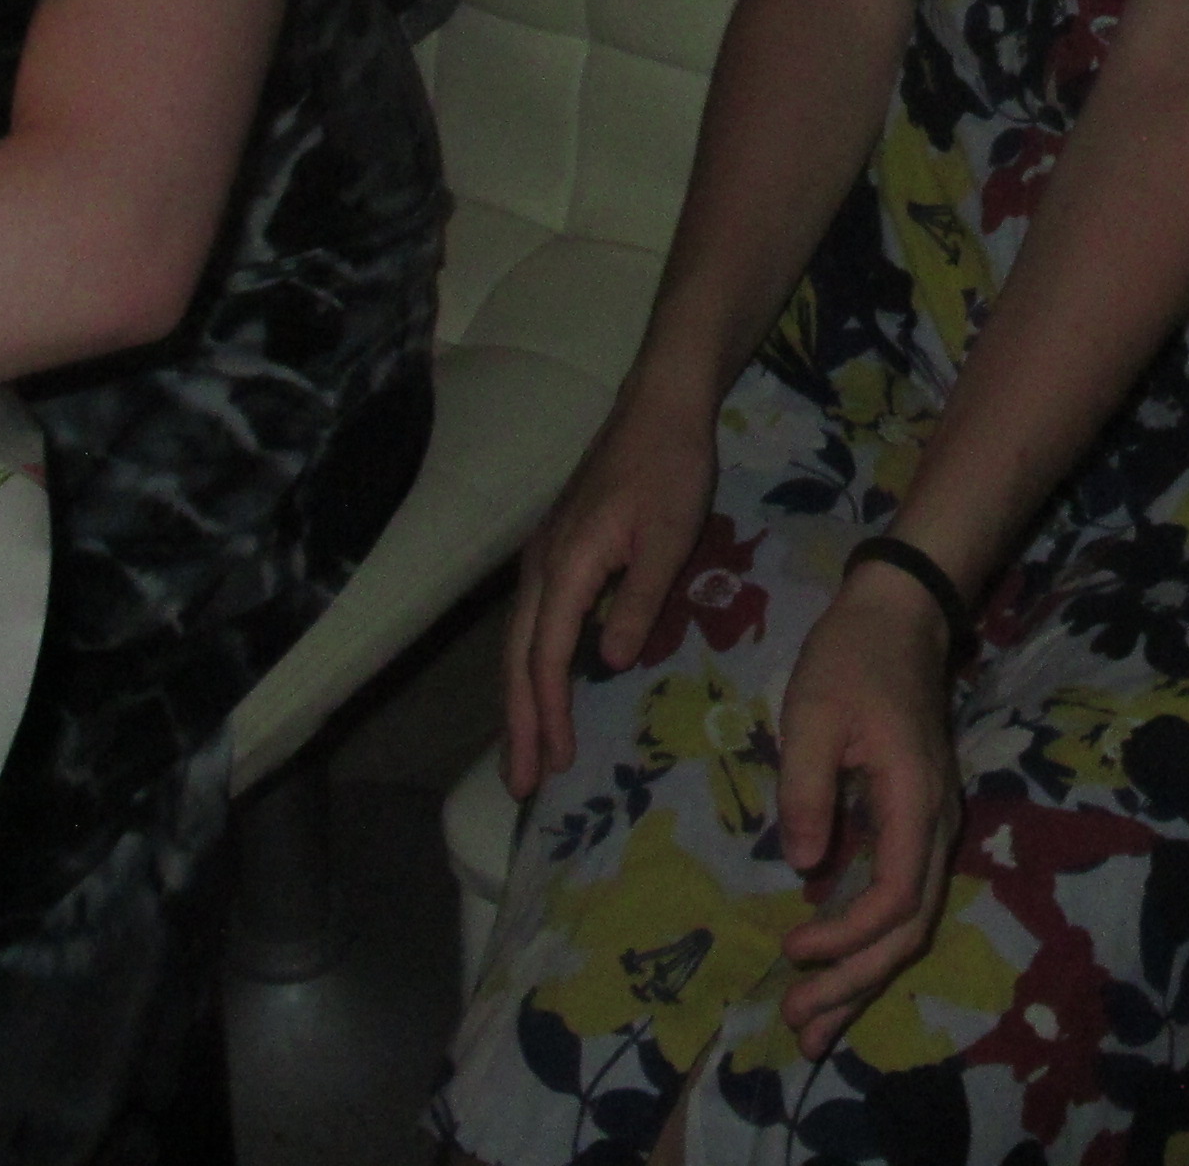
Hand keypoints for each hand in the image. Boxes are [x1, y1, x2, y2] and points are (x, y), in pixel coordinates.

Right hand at [498, 381, 717, 795]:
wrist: (660, 405)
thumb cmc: (671, 467)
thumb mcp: (669, 537)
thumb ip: (638, 601)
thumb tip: (606, 662)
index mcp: (566, 565)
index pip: (545, 655)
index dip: (549, 712)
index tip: (557, 763)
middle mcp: (541, 565)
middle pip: (517, 657)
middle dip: (518, 722)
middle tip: (520, 784)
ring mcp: (544, 556)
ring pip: (520, 641)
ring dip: (520, 698)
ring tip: (525, 752)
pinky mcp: (558, 550)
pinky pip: (533, 621)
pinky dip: (531, 664)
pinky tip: (542, 686)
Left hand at [773, 560, 961, 1060]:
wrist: (899, 614)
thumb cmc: (851, 659)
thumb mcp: (810, 715)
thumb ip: (807, 791)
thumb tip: (805, 868)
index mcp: (916, 797)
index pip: (896, 894)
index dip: (848, 934)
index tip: (793, 946)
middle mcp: (937, 821)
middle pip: (910, 926)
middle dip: (857, 982)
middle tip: (798, 1026)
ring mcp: (932, 823)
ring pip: (910, 920)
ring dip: (864, 974)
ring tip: (814, 1027)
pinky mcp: (915, 821)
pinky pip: (900, 895)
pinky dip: (868, 938)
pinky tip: (833, 966)